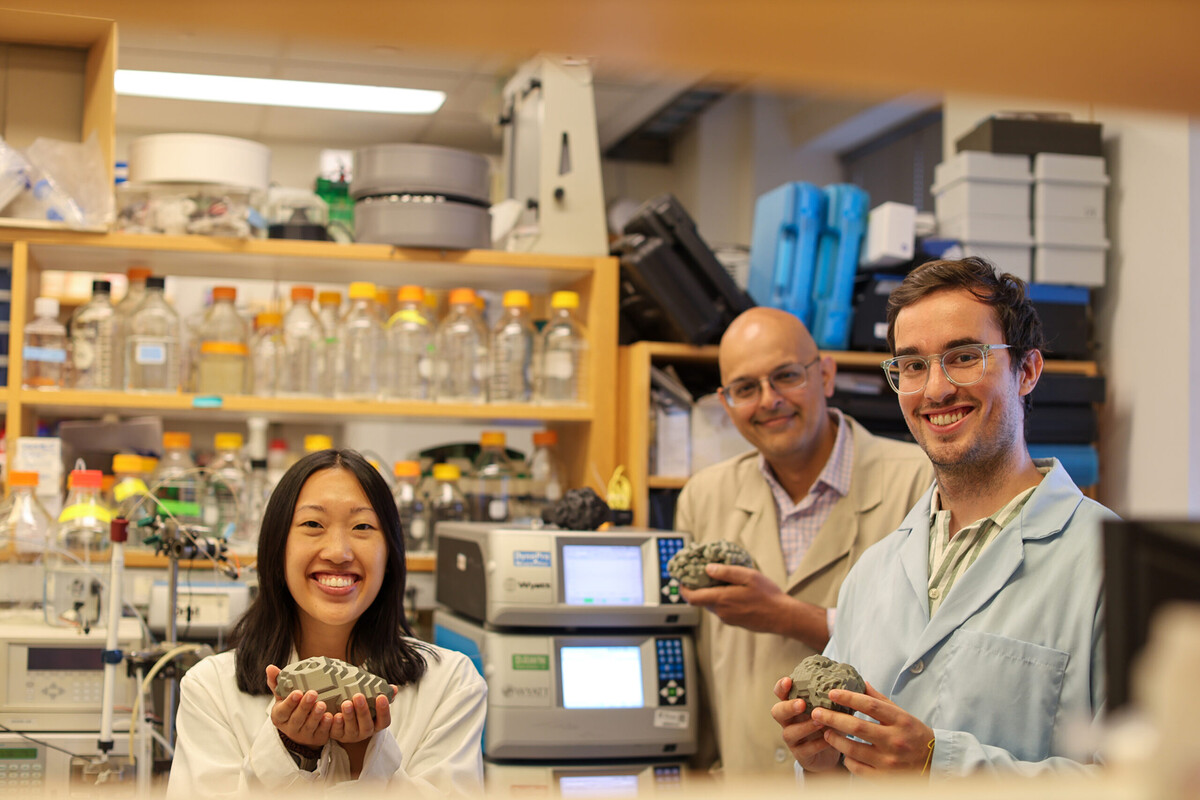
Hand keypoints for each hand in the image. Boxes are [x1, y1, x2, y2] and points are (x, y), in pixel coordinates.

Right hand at [267, 665, 331, 748]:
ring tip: (322, 704)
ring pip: (310, 726)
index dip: (290, 702)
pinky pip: (323, 732)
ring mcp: (304, 734)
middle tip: (313, 694)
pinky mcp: (318, 738)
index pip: (283, 710)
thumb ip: (277, 683)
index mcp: (280, 717)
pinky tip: (331, 717)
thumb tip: (270, 667)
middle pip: (297, 718)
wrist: (302, 730)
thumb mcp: (283, 697)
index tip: (297, 692)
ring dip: (316, 715)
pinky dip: (327, 725)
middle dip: (304, 706)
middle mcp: (291, 728)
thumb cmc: (292, 708)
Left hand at [330, 687, 394, 743]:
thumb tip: (394, 688)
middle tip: (358, 696)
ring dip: (349, 716)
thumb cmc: (362, 709)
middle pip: (366, 726)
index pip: (384, 721)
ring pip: (351, 729)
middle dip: (363, 711)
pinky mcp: (337, 735)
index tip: (381, 697)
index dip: (383, 710)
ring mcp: (351, 735)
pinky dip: (334, 724)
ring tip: (346, 703)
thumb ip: (383, 694)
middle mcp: (365, 732)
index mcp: (376, 724)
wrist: (344, 722)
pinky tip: (333, 715)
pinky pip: (335, 732)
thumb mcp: (373, 702)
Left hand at [679, 564, 786, 632]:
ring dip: (712, 594)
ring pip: (712, 605)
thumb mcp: (748, 576)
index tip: (682, 580)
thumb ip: (726, 572)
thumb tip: (708, 569)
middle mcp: (721, 612)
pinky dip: (721, 600)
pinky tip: (734, 591)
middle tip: (703, 574)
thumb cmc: (767, 596)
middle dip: (699, 588)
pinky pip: (722, 610)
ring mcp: (728, 619)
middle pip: (701, 600)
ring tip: (722, 580)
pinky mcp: (735, 622)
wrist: (783, 617)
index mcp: (721, 599)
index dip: (683, 589)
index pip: (692, 598)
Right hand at [771, 676, 842, 772]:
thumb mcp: (830, 709)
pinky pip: (806, 749)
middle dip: (788, 707)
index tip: (788, 681)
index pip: (780, 693)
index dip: (781, 687)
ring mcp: (793, 739)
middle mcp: (789, 721)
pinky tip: (829, 739)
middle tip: (802, 704)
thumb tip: (851, 678)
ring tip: (820, 722)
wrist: (830, 753)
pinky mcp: (801, 755)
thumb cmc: (829, 725)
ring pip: (789, 732)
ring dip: (804, 726)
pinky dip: (817, 744)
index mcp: (794, 705)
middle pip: (777, 712)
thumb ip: (833, 697)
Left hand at [809, 682, 934, 775]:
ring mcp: (889, 761)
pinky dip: (847, 759)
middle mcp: (895, 740)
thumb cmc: (914, 734)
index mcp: (900, 721)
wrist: (934, 763)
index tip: (832, 693)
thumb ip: (880, 700)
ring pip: (853, 749)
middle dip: (832, 718)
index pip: (871, 705)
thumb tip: (861, 683)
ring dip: (835, 739)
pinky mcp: (884, 777)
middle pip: (857, 726)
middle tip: (816, 712)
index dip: (849, 697)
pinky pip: (858, 768)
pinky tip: (843, 752)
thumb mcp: (902, 714)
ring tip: (825, 731)